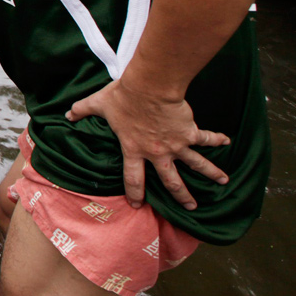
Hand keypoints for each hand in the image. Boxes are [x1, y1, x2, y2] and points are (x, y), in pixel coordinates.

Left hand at [66, 78, 230, 210]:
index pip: (132, 177)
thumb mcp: (98, 104)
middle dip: (181, 196)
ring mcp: (175, 145)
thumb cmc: (123, 97)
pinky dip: (218, 139)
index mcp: (133, 149)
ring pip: (196, 165)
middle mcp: (156, 153)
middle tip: (190, 207)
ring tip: (223, 182)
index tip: (138, 205)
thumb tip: (67, 113)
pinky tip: (228, 141)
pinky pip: (206, 138)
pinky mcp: (189, 132)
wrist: (149, 88)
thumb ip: (83, 110)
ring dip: (210, 174)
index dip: (134, 193)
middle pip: (171, 181)